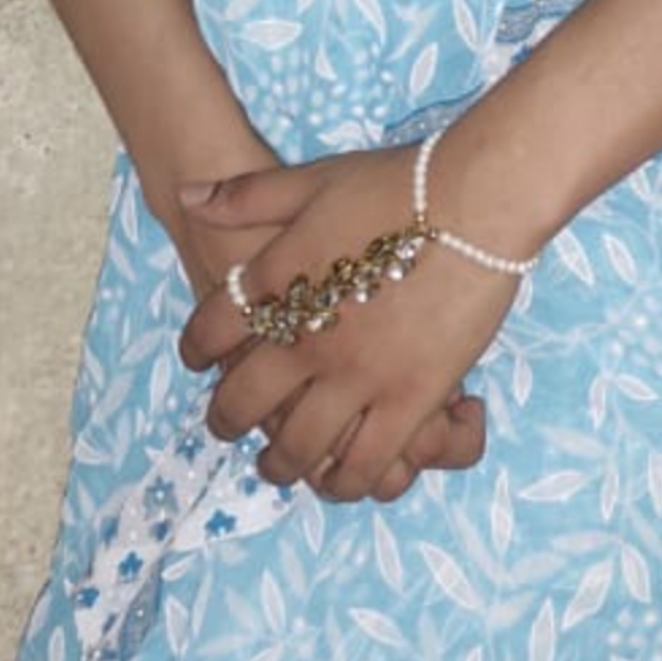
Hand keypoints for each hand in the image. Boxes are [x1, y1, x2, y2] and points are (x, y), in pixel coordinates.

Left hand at [175, 151, 517, 503]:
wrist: (475, 202)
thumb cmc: (395, 184)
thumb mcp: (313, 179)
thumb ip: (247, 195)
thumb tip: (186, 196)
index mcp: (276, 285)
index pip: (208, 331)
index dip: (196, 349)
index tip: (198, 359)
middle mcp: (304, 341)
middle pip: (241, 403)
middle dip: (226, 420)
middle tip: (227, 426)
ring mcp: (356, 378)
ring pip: (298, 448)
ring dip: (279, 462)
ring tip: (278, 465)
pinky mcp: (409, 402)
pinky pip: (364, 465)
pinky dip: (344, 481)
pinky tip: (339, 478)